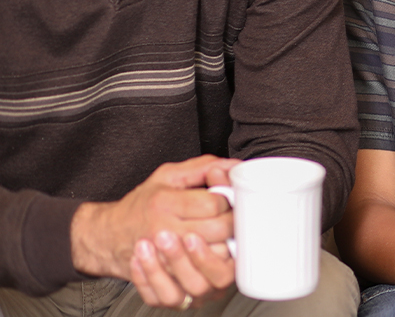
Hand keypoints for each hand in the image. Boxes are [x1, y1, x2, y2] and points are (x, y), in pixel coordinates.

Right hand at [71, 156, 238, 307]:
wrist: (108, 237)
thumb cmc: (140, 206)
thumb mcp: (167, 176)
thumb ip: (202, 167)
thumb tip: (233, 166)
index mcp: (164, 203)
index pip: (213, 204)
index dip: (226, 200)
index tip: (223, 200)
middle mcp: (163, 231)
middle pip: (218, 231)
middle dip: (230, 224)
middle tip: (226, 219)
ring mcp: (163, 259)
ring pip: (213, 259)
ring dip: (223, 248)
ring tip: (217, 238)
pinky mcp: (164, 280)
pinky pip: (197, 281)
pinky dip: (209, 270)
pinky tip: (205, 258)